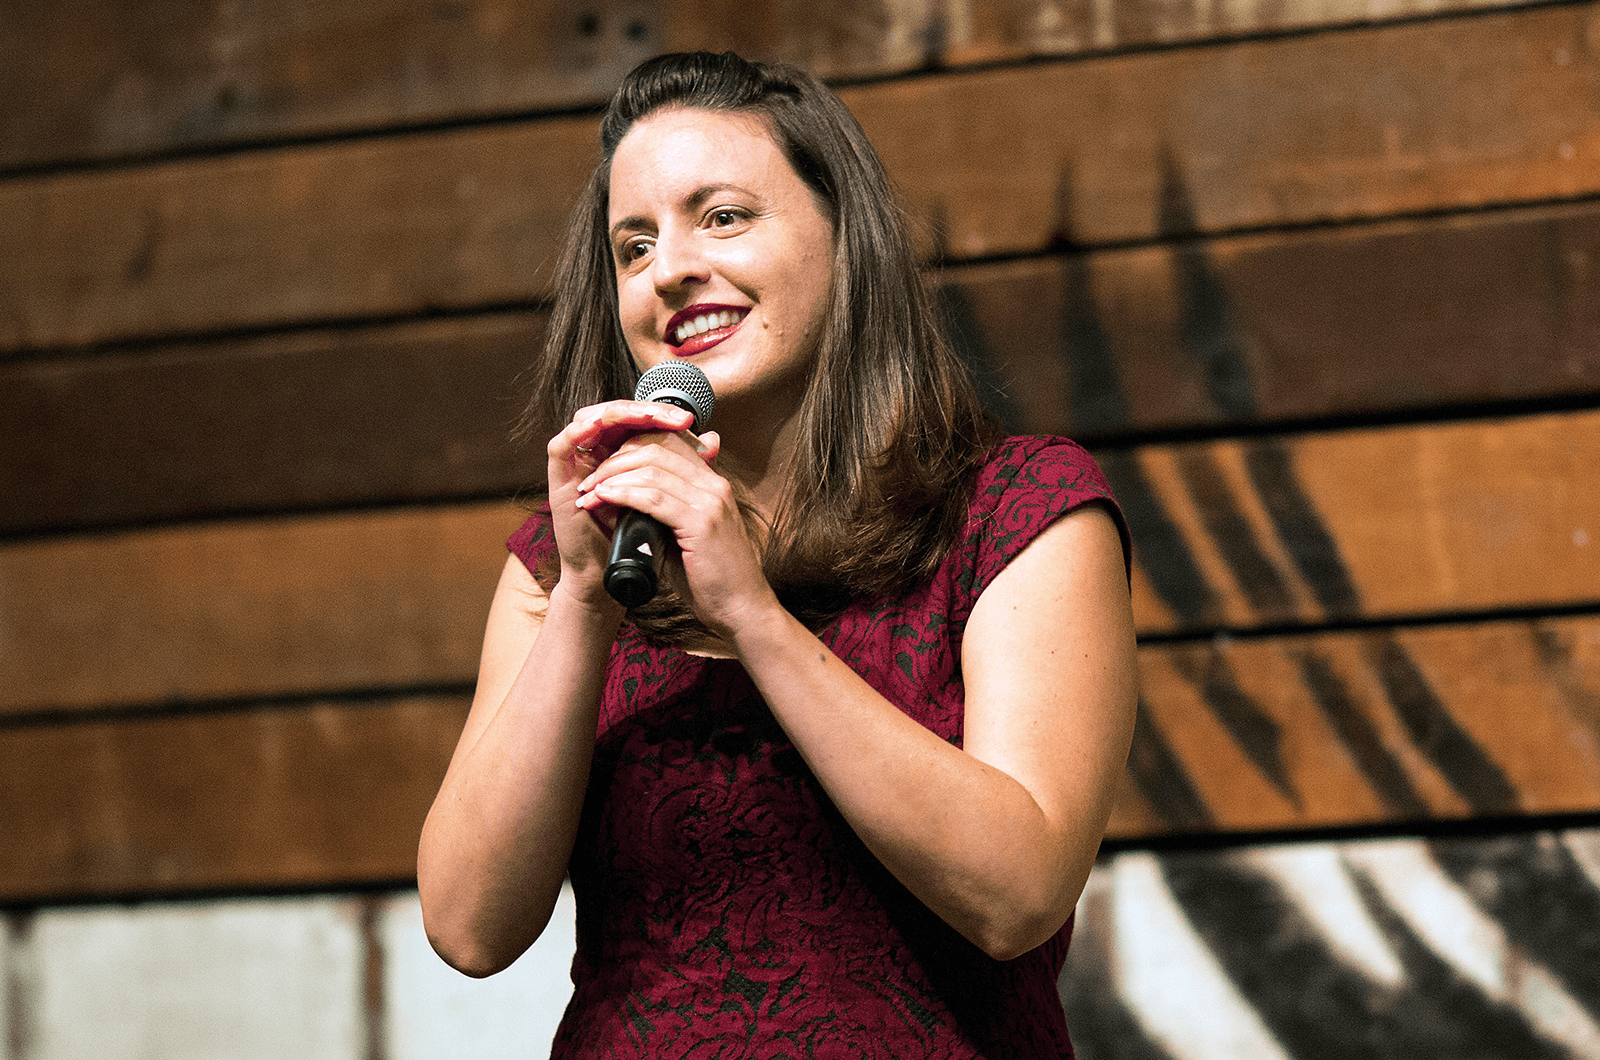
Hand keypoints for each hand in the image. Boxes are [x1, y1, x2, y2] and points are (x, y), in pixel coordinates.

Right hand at [546, 400, 697, 605]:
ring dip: (617, 413)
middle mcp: (598, 455)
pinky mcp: (558, 480)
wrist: (621, 574)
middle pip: (616, 415)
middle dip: (644, 410)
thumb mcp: (671, 499)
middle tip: (672, 416)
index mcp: (623, 456)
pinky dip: (578, 431)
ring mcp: (576, 466)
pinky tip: (598, 424)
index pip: (638, 420)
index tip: (690, 419)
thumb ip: (685, 468)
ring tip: (643, 414)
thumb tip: (713, 439)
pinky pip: (560, 446)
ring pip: (589, 420)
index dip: (662, 414)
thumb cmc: (645, 540)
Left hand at [573, 422, 777, 637]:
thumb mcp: (687, 536)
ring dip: (611, 478)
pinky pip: (654, 498)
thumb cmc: (712, 578)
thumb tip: (628, 503)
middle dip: (615, 461)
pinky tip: (603, 498)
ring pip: (651, 470)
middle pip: (655, 450)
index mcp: (712, 484)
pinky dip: (623, 494)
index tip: (603, 470)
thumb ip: (665, 515)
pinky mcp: (701, 523)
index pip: (666, 445)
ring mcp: (710, 501)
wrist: (741, 609)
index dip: (629, 451)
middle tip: (589, 480)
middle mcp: (714, 485)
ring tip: (588, 492)